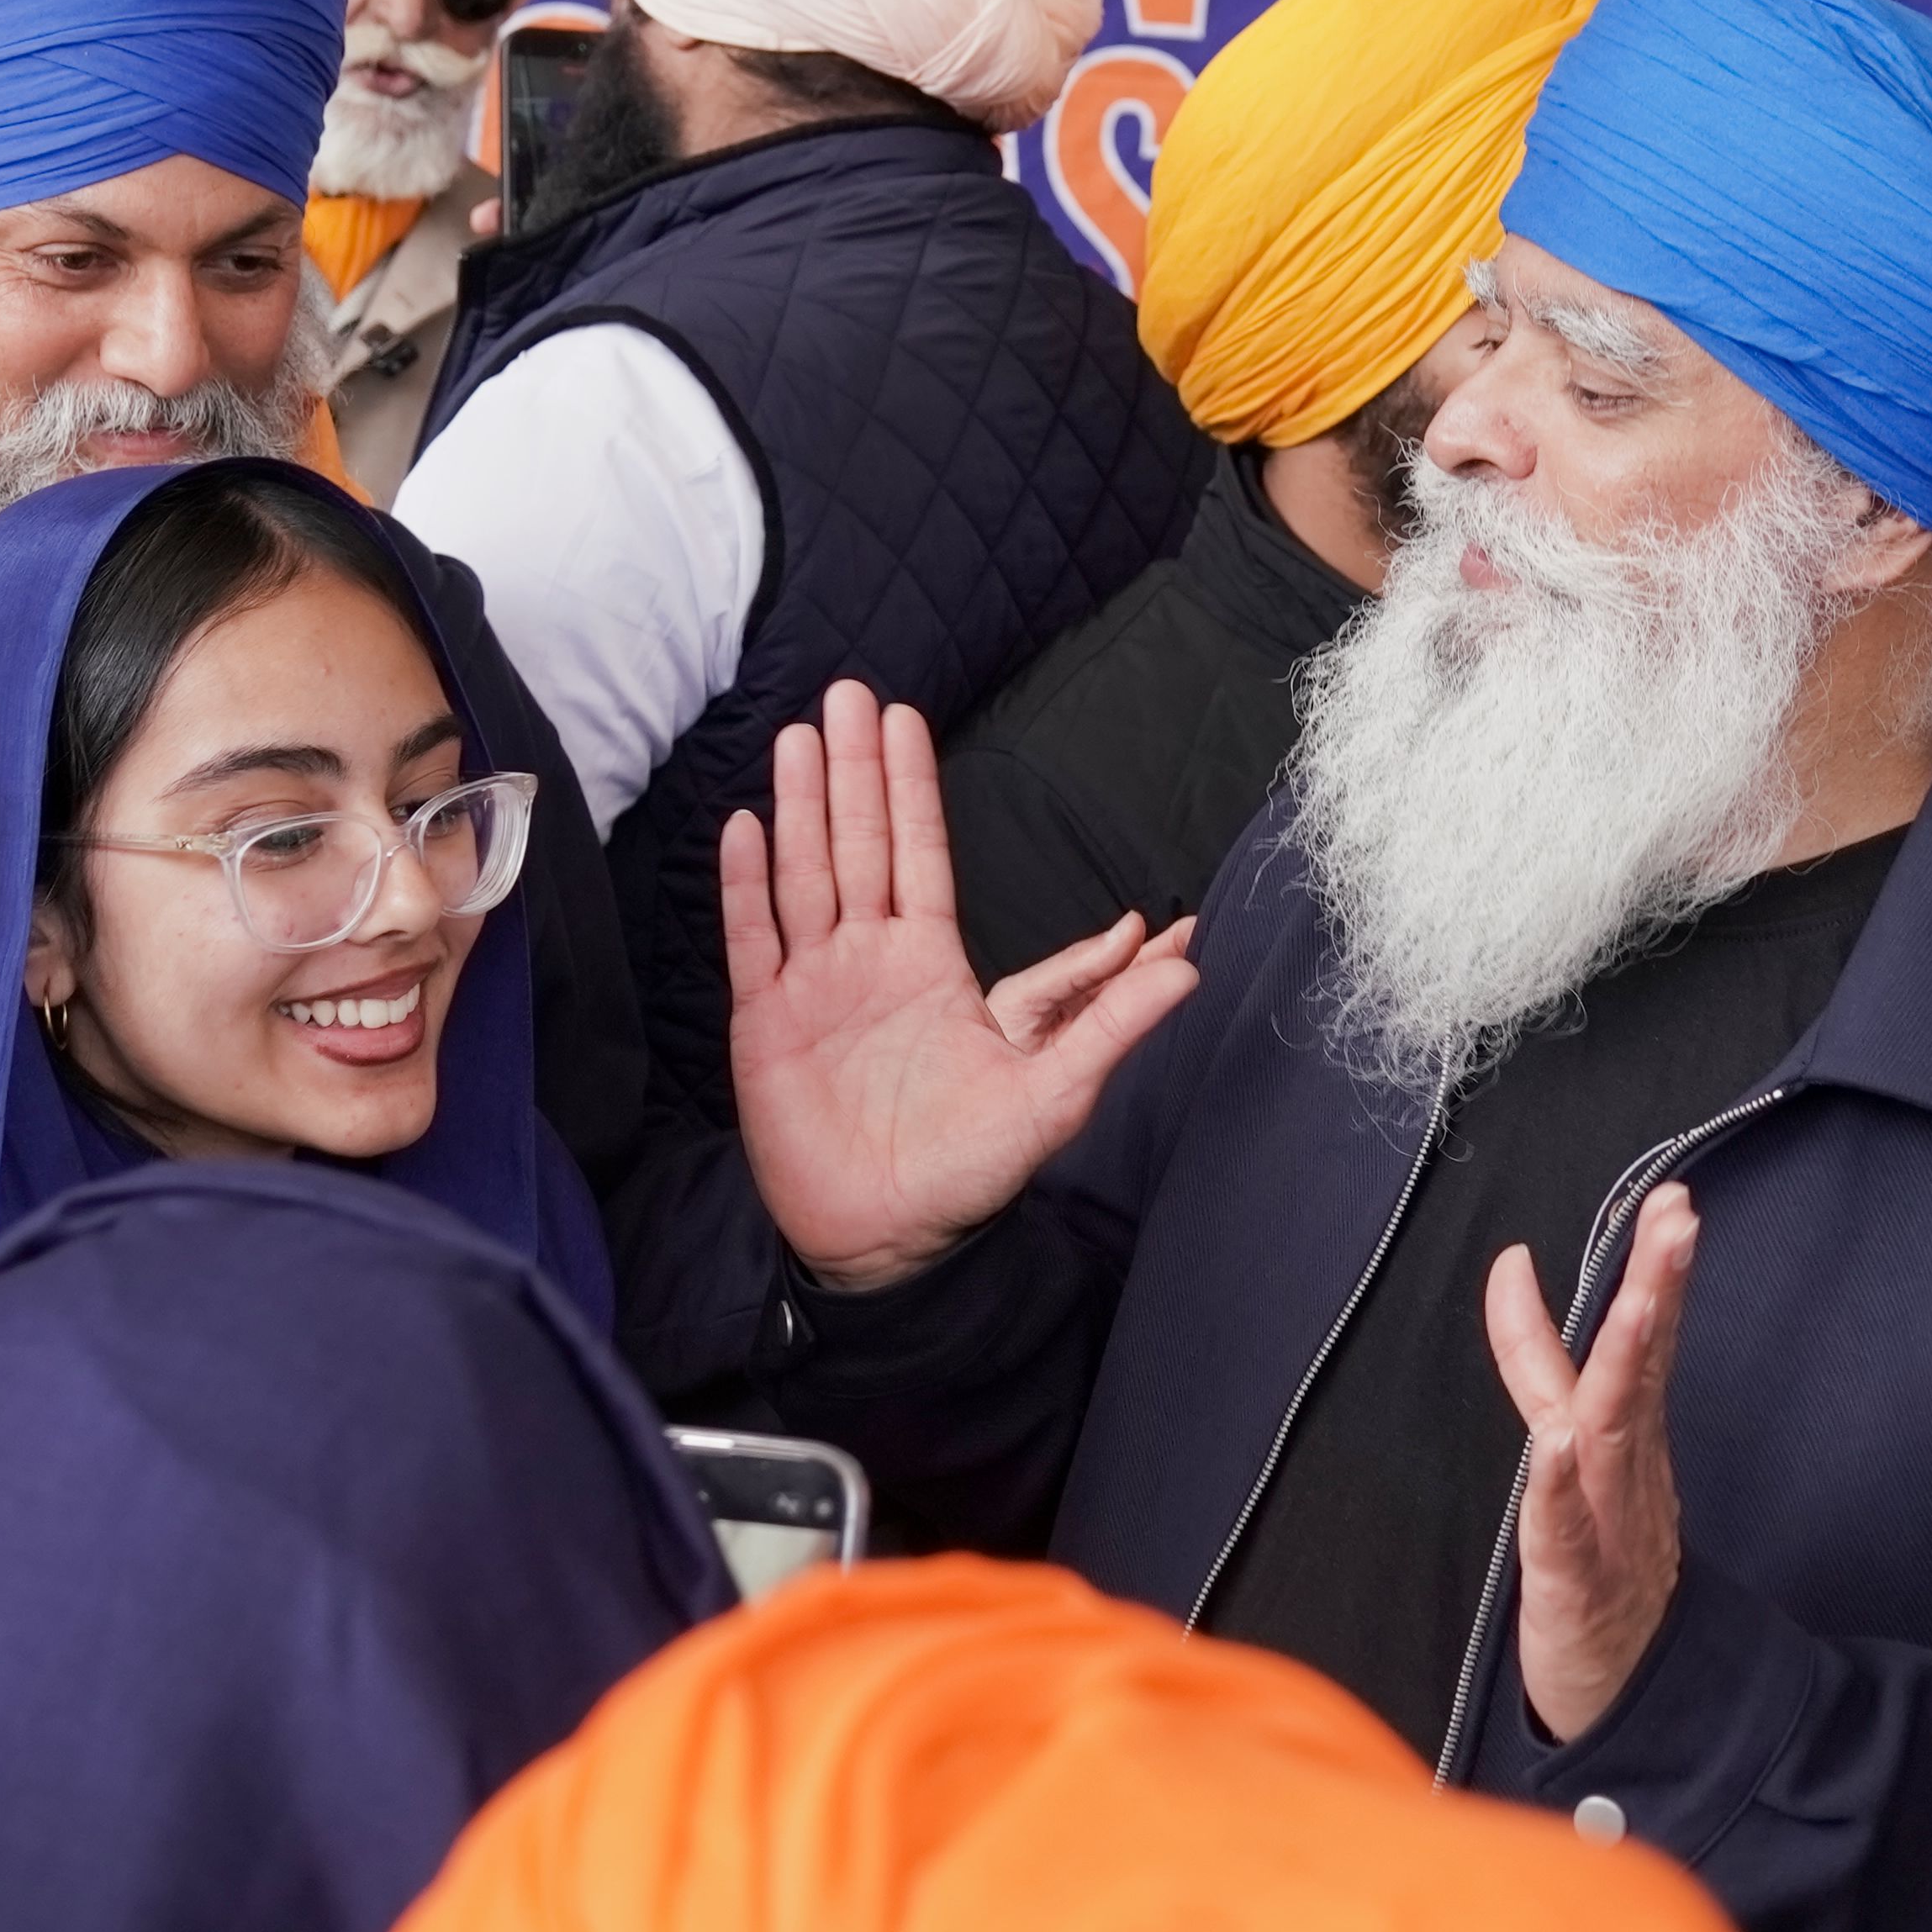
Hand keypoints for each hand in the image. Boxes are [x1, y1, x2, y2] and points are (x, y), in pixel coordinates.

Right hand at [725, 683, 1197, 1292]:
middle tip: (846, 692)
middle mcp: (869, 961)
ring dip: (798, 807)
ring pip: (803, 877)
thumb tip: (1187, 955)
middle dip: (852, 770)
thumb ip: (1112, 1014)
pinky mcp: (766, 1025)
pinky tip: (744, 828)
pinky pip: (752, 942)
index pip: (920, 853)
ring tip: (795, 735)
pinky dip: (746, 887)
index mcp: (933, 965)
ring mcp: (814, 988)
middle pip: (858, 844)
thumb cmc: (970, 1168)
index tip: (905, 719)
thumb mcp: (1057, 1088)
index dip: (911, 787)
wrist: (888, 1239)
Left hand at [1485, 1180, 1696, 1743]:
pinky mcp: (1577, 1581)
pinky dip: (1561, 1484)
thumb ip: (1543, 1364)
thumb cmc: (1598, 1561)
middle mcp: (1623, 1468)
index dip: (1635, 1270)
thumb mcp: (1571, 1449)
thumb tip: (1514, 1272)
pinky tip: (1557, 1444)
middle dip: (1656, 1286)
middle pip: (1640, 1365)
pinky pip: (1567, 1528)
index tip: (1660, 1198)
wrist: (1627, 1689)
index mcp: (1624, 1435)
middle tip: (1679, 1217)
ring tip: (1634, 1302)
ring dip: (1623, 1362)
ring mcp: (1608, 1522)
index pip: (1626, 1341)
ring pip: (1614, 1429)